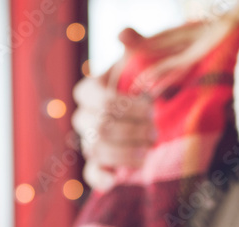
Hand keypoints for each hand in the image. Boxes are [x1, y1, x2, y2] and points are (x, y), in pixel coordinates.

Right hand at [72, 29, 155, 190]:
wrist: (151, 110)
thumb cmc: (144, 84)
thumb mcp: (142, 61)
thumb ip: (135, 46)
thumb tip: (124, 33)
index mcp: (89, 91)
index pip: (95, 98)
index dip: (121, 105)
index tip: (147, 107)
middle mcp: (83, 117)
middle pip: (98, 127)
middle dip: (130, 131)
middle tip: (154, 131)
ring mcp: (88, 141)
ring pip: (97, 151)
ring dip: (125, 153)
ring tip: (148, 151)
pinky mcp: (98, 164)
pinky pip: (91, 174)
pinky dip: (101, 180)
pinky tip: (117, 180)